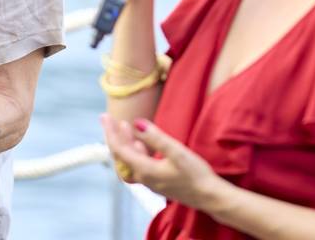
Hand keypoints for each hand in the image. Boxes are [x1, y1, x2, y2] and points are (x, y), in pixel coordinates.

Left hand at [100, 114, 222, 208]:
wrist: (209, 196)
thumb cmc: (195, 174)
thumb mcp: (176, 151)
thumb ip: (156, 137)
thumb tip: (137, 123)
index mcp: (145, 170)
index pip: (119, 150)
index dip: (110, 132)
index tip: (104, 116)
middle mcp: (143, 178)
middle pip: (121, 156)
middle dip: (115, 137)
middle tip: (112, 119)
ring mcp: (150, 182)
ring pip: (128, 162)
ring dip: (126, 144)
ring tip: (126, 127)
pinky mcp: (157, 182)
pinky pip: (138, 166)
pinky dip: (135, 152)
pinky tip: (142, 144)